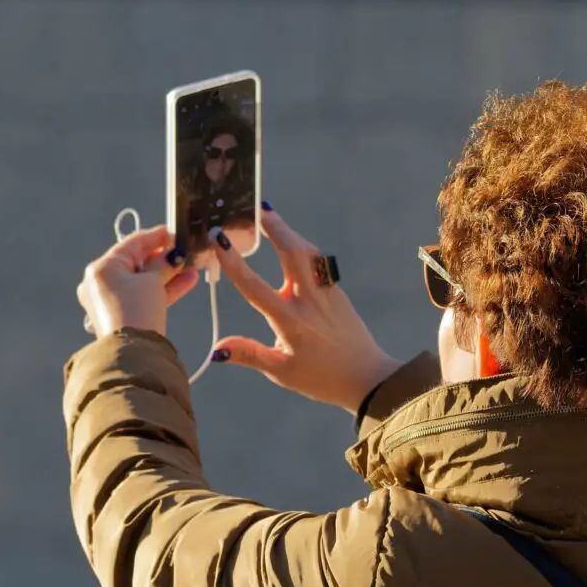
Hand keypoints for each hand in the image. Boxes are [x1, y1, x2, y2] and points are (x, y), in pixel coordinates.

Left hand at [78, 226, 199, 338]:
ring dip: (167, 273)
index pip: (132, 243)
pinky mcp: (120, 314)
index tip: (174, 232)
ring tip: (191, 267)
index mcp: (101, 268)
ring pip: (142, 280)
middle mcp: (101, 282)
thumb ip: (164, 264)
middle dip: (164, 257)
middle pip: (137, 262)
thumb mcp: (152, 281)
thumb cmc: (137, 310)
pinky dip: (161, 288)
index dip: (156, 236)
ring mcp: (109, 299)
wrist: (133, 351)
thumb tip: (174, 255)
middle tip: (185, 251)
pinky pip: (142, 294)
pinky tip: (186, 281)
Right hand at [209, 208, 402, 412]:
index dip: (234, 262)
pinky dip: (302, 247)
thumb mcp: (281, 372)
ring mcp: (326, 293)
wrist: (368, 377)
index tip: (219, 238)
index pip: (254, 286)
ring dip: (288, 232)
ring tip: (271, 217)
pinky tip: (293, 243)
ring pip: (308, 252)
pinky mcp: (338, 292)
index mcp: (289, 320)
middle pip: (290, 252)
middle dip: (272, 226)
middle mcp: (308, 300)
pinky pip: (318, 262)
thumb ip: (249, 354)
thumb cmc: (322, 378)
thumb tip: (217, 347)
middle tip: (255, 207)